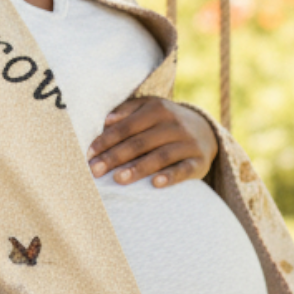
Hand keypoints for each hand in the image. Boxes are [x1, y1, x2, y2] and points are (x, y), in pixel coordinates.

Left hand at [86, 96, 217, 187]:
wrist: (205, 130)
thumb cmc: (165, 122)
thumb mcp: (149, 109)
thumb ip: (127, 112)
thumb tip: (105, 121)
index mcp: (157, 109)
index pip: (127, 126)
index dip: (106, 140)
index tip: (88, 155)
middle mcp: (173, 124)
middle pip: (140, 142)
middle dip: (115, 157)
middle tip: (95, 171)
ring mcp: (187, 143)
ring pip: (160, 156)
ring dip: (139, 168)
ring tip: (118, 179)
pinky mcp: (199, 161)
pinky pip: (184, 169)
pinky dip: (171, 176)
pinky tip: (156, 184)